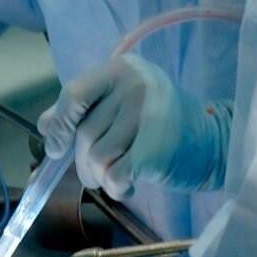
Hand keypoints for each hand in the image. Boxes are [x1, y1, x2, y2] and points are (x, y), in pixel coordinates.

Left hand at [37, 56, 229, 197]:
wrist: (213, 142)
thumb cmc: (161, 123)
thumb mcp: (123, 103)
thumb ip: (84, 108)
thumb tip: (44, 125)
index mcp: (122, 69)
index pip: (74, 93)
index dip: (59, 123)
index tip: (55, 146)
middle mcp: (134, 86)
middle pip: (85, 132)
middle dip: (82, 161)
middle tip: (94, 173)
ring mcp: (147, 115)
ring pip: (97, 156)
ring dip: (99, 176)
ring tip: (115, 176)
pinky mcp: (156, 148)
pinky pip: (115, 175)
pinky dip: (115, 187)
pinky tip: (127, 184)